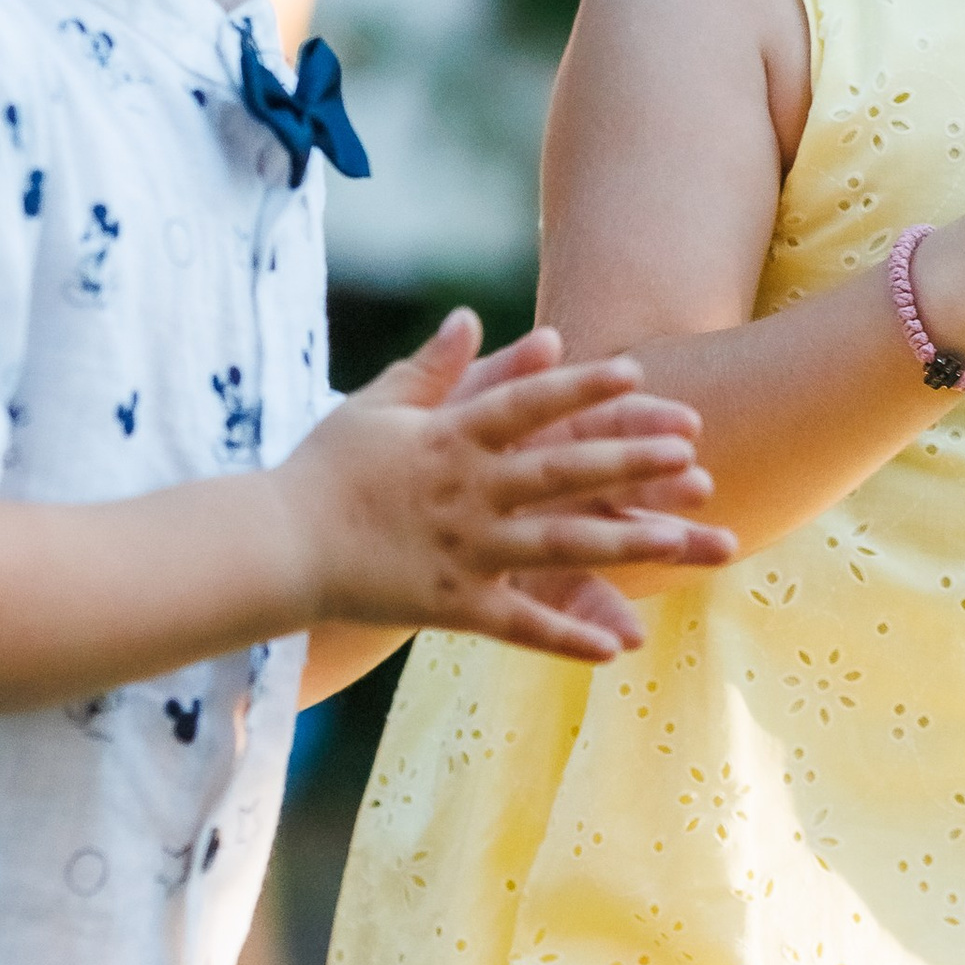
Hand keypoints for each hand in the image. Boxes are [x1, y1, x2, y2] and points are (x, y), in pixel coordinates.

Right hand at [274, 310, 736, 663]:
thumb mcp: (375, 405)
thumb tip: (473, 317)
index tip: (636, 374)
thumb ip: (432, 366)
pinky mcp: (452, 604)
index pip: (528, 405)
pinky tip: (617, 647)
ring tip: (684, 542)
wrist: (272, 548)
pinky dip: (566, 635)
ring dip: (627, 543)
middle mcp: (468, 492)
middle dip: (631, 463)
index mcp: (451, 438)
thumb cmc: (322, 471)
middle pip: (563, 473)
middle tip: (692, 455)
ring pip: (560, 547)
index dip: (582, 388)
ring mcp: (464, 551)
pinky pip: (519, 624)